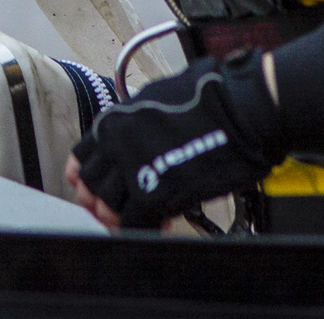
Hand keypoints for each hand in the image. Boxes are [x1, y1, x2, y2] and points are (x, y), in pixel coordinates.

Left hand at [69, 52, 283, 228]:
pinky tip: (159, 225)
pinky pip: (137, 222)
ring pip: (109, 207)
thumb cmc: (209, 96)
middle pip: (92, 185)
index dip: (86, 176)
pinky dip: (145, 228)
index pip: (81, 157)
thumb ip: (136, 122)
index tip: (90, 188)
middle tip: (113, 211)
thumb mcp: (157, 97)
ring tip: (135, 221)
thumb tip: (132, 138)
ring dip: (120, 217)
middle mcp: (117, 145)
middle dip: (100, 200)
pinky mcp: (159, 193)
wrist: (241, 108)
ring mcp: (135, 170)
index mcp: (115, 120)